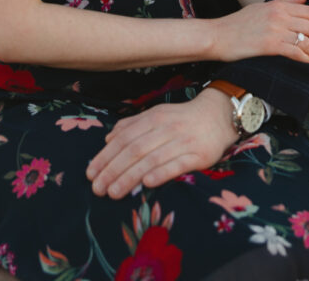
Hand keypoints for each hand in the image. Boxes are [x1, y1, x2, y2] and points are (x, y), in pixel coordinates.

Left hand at [86, 88, 236, 198]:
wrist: (218, 116)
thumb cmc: (181, 119)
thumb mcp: (156, 115)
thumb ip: (132, 125)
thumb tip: (108, 139)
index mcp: (154, 117)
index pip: (124, 138)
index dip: (106, 155)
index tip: (90, 173)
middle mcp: (166, 128)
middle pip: (134, 149)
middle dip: (112, 170)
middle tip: (97, 188)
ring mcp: (183, 141)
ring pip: (151, 159)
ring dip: (130, 177)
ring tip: (113, 193)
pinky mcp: (198, 155)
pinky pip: (177, 165)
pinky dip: (161, 173)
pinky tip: (147, 184)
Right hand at [211, 0, 308, 64]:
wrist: (217, 36)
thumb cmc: (237, 23)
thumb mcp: (261, 7)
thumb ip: (284, 2)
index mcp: (278, 5)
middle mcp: (279, 15)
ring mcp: (275, 30)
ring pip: (306, 40)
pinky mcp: (269, 45)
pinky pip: (295, 51)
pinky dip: (306, 59)